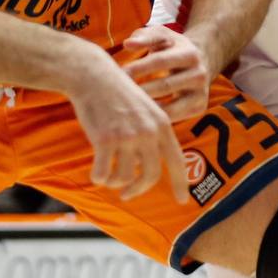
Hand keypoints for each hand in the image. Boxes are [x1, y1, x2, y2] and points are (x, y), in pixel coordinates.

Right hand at [63, 54, 191, 202]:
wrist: (94, 76)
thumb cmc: (118, 96)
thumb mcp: (145, 111)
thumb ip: (152, 136)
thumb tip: (149, 169)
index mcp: (162, 125)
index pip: (177, 161)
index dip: (180, 183)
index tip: (182, 201)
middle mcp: (149, 132)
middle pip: (150, 175)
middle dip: (137, 189)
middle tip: (127, 194)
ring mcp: (127, 136)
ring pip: (123, 177)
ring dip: (114, 182)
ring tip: (108, 177)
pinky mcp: (105, 139)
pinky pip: (103, 173)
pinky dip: (98, 177)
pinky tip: (96, 173)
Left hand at [122, 25, 213, 122]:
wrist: (201, 62)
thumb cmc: (172, 48)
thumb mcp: (162, 35)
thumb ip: (145, 36)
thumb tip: (128, 44)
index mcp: (190, 54)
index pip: (160, 61)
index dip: (138, 67)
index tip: (119, 73)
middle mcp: (200, 74)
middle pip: (164, 86)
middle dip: (138, 90)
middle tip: (117, 94)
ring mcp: (200, 93)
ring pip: (169, 106)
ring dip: (144, 108)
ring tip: (124, 106)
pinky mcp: (199, 108)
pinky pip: (172, 117)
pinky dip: (154, 117)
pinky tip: (137, 114)